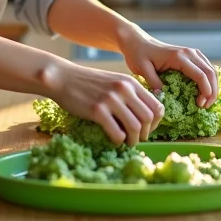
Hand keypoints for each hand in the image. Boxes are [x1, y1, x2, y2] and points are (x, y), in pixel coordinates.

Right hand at [50, 62, 164, 146]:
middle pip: (148, 118)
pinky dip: (119, 140)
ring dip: (133, 140)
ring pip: (135, 127)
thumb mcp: (114, 82)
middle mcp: (124, 90)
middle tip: (137, 138)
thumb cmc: (89, 83)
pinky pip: (117, 132)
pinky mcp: (97, 110)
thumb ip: (130, 94)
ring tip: (127, 142)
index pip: (157, 106)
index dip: (156, 122)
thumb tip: (145, 116)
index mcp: (131, 83)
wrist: (63, 77)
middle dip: (146, 133)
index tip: (148, 129)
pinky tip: (114, 139)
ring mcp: (111, 100)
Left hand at [118, 27, 218, 107]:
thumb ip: (153, 82)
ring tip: (205, 102)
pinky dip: (209, 81)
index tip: (200, 105)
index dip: (205, 91)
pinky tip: (204, 92)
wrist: (138, 42)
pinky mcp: (192, 55)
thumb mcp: (142, 69)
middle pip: (210, 73)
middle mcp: (189, 53)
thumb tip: (163, 96)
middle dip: (212, 91)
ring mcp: (192, 52)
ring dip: (212, 87)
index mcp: (179, 57)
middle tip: (205, 107)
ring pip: (211, 70)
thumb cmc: (139, 55)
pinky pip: (206, 68)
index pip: (200, 75)